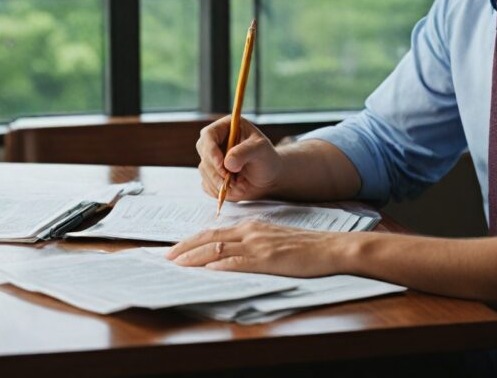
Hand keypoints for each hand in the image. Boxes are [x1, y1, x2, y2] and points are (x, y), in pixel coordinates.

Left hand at [167, 221, 348, 276]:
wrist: (330, 247)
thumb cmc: (304, 246)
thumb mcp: (272, 239)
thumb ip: (251, 243)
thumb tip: (227, 255)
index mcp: (252, 226)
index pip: (214, 231)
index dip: (192, 240)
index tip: (176, 249)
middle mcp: (251, 231)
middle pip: (210, 236)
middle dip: (185, 248)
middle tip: (167, 257)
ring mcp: (258, 245)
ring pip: (218, 248)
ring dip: (195, 257)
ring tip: (178, 265)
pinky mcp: (268, 259)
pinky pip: (238, 261)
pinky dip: (219, 265)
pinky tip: (207, 270)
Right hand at [196, 116, 281, 201]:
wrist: (268, 176)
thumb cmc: (266, 158)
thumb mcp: (261, 150)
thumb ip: (245, 152)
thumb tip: (228, 163)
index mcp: (226, 127)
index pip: (209, 135)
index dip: (211, 151)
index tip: (222, 165)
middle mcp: (215, 142)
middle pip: (204, 155)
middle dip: (218, 172)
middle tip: (235, 182)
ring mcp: (211, 159)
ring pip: (205, 173)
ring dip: (222, 184)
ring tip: (242, 186)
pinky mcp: (210, 175)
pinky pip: (207, 185)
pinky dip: (221, 191)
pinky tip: (237, 190)